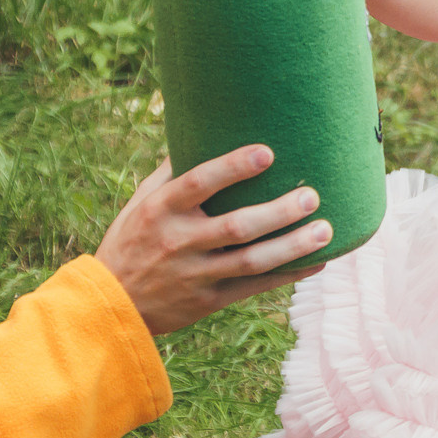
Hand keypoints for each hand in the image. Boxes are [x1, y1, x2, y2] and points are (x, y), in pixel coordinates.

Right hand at [96, 147, 331, 337]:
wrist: (112, 305)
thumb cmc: (131, 241)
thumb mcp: (141, 202)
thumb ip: (172, 172)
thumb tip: (202, 132)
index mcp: (161, 210)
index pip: (199, 184)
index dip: (233, 167)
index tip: (267, 152)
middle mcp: (179, 242)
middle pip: (237, 227)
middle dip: (278, 212)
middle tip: (312, 196)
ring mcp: (195, 274)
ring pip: (252, 261)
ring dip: (293, 247)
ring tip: (326, 230)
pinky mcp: (208, 301)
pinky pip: (254, 287)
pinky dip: (287, 276)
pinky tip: (317, 263)